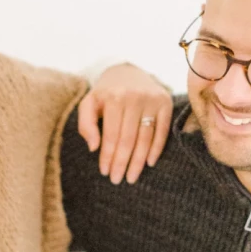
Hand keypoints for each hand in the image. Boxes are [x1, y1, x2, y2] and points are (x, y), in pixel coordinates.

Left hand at [77, 63, 172, 184]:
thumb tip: (93, 148)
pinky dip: (156, 148)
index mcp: (113, 97)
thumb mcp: (89, 103)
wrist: (128, 71)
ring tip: (132, 177)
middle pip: (128, 139)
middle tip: (118, 180)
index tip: (105, 172)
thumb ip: (85, 124)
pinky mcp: (165, 103)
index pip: (111, 135)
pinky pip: (162, 131)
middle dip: (122, 163)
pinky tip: (149, 163)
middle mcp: (134, 97)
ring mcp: (152, 100)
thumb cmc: (105, 93)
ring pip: (145, 138)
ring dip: (139, 161)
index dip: (108, 156)